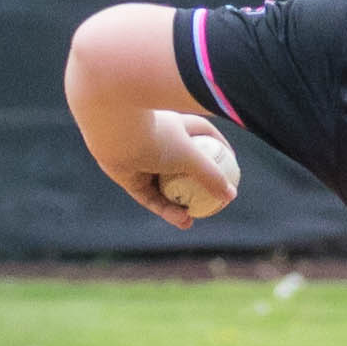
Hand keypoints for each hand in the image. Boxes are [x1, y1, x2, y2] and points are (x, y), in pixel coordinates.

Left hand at [109, 113, 238, 227]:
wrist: (114, 130)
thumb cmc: (157, 136)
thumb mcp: (191, 156)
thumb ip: (212, 175)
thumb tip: (231, 195)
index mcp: (175, 126)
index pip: (203, 134)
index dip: (218, 148)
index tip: (232, 165)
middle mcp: (158, 141)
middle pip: (183, 165)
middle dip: (197, 184)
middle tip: (211, 201)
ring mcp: (142, 159)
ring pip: (165, 185)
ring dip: (179, 203)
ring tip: (193, 220)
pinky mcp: (127, 175)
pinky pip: (149, 196)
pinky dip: (164, 208)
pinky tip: (181, 220)